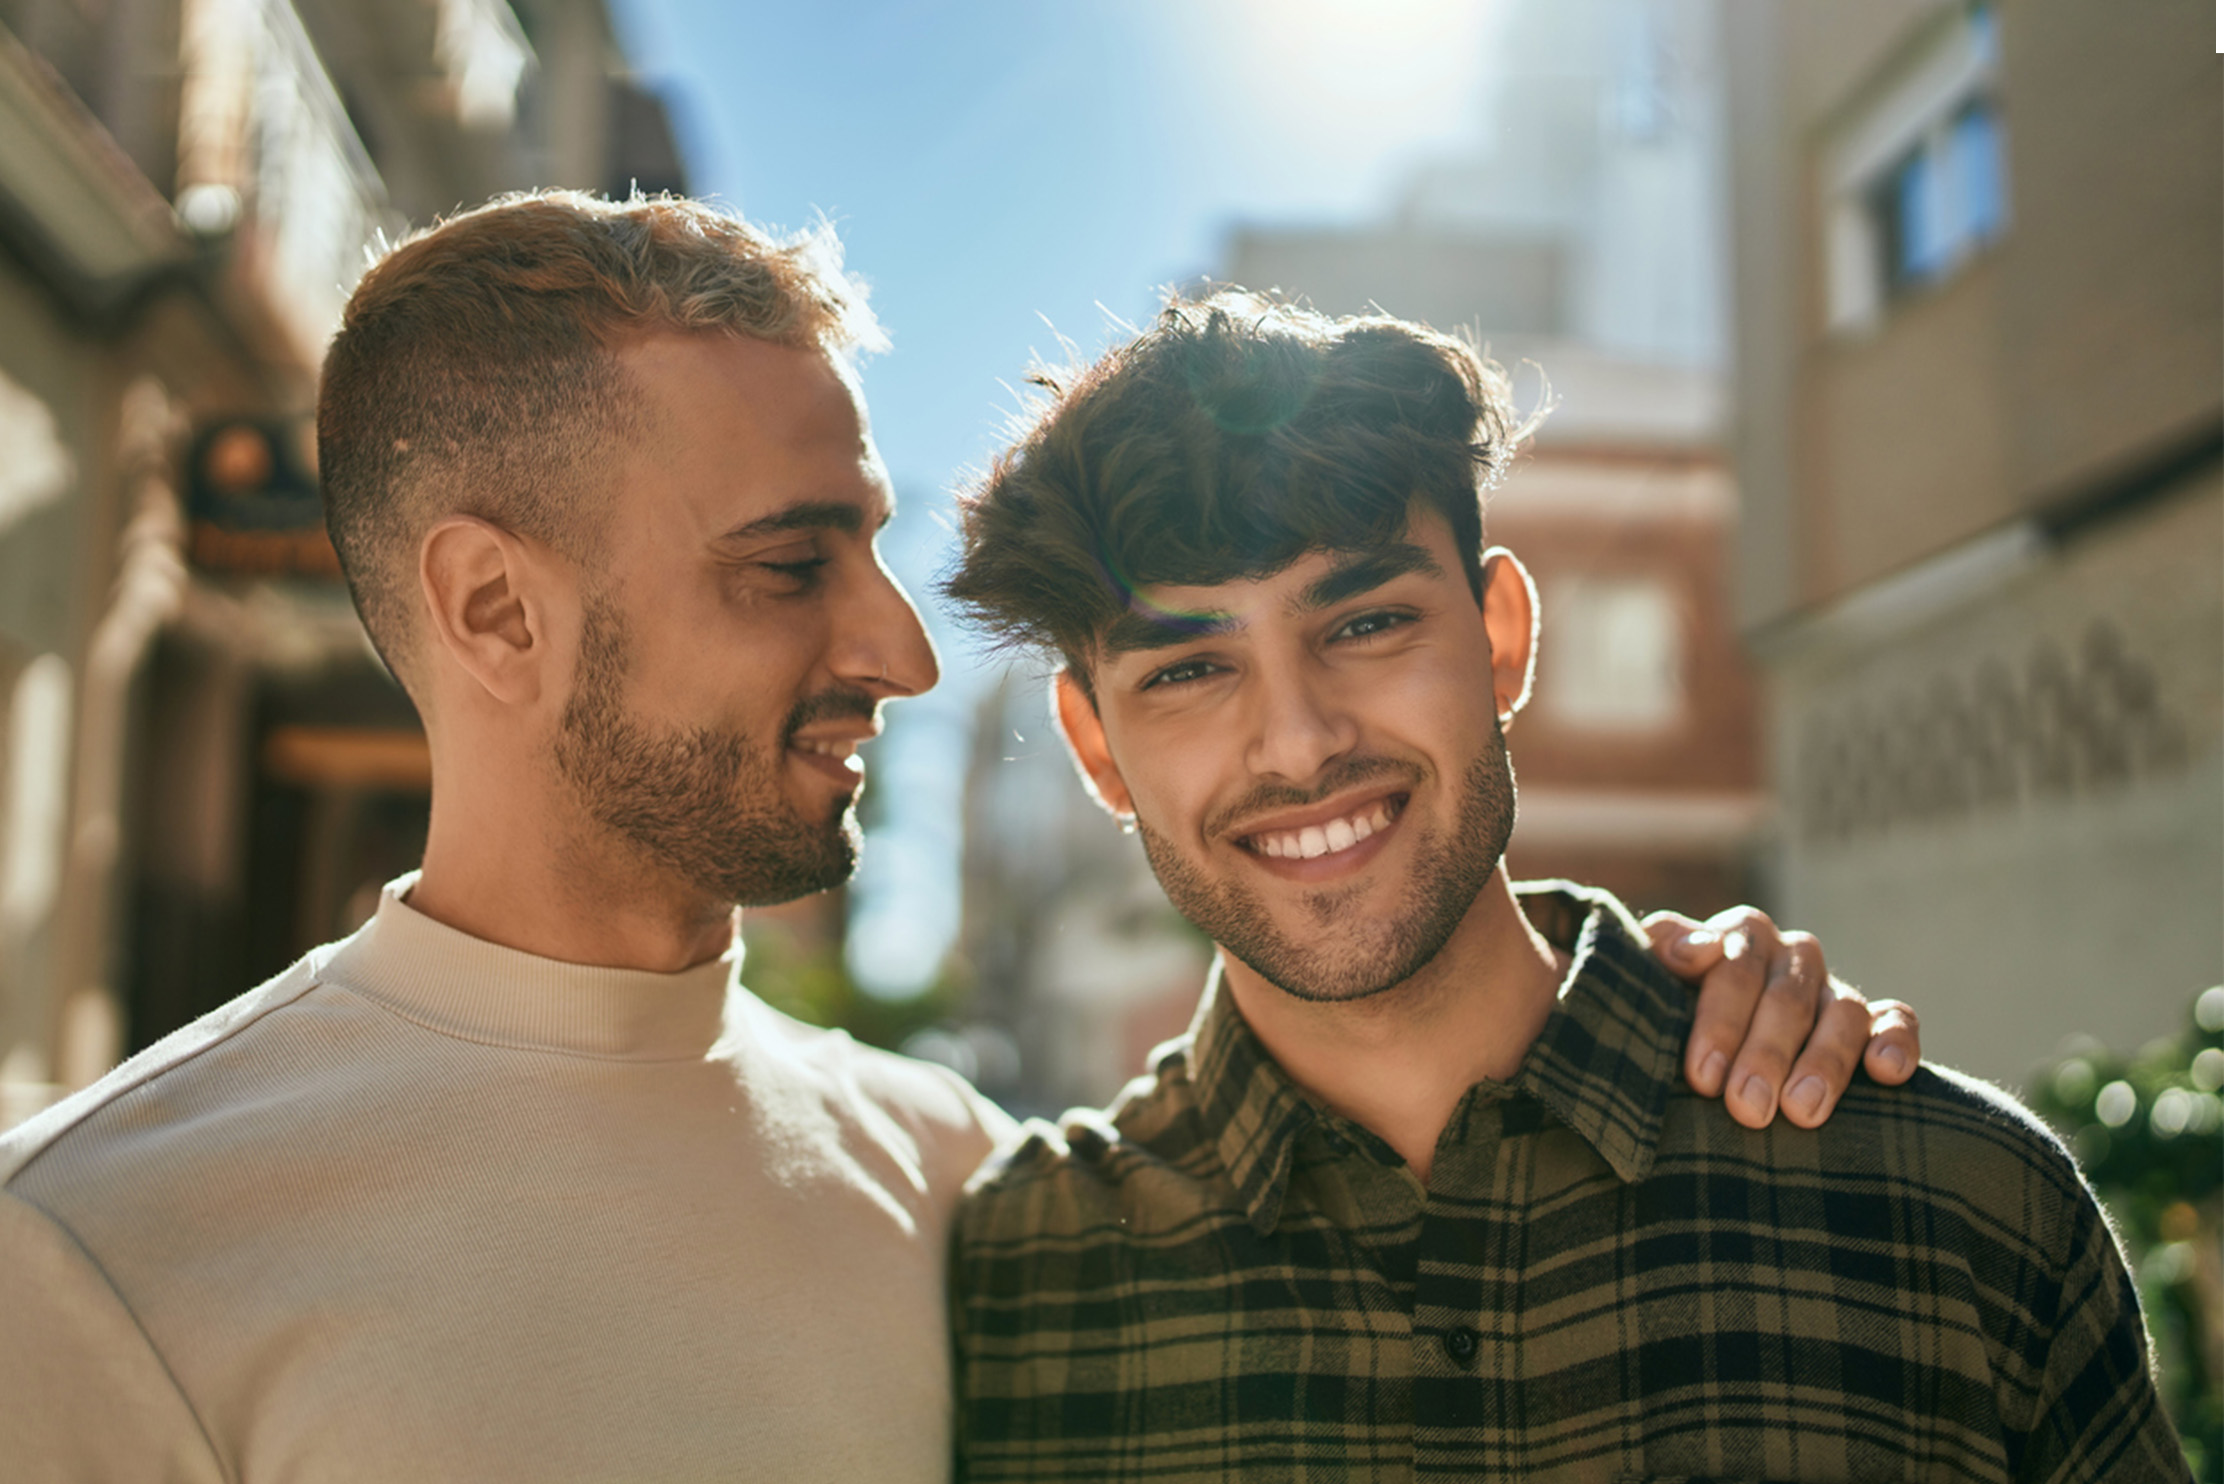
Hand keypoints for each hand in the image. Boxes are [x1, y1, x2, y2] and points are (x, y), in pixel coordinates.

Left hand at [1643, 906, 1920, 1129]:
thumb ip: (1658, 953)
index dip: (1720, 1020)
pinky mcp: (1874, 1022)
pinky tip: (1886, 1074)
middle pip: (1787, 997)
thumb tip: (1696, 950)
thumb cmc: (1664, 1012)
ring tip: (1801, 1112)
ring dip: (1825, 1062)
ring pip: (1844, 1012)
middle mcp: (1792, 957)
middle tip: (1746, 1108)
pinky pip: (1897, 1021)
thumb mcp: (1649, 980)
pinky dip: (1897, 1042)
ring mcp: (1835, 989)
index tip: (1702, 1076)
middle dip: (1765, 1054)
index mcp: (1741, 936)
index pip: (1736, 966)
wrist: (1700, 1049)